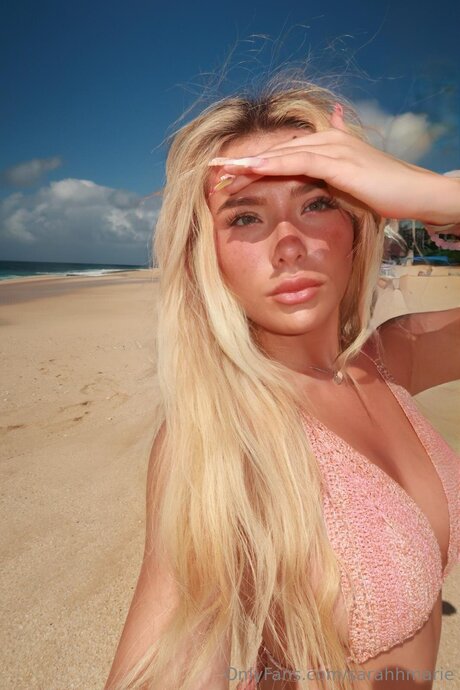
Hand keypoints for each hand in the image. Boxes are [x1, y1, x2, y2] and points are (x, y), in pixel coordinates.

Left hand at [208, 107, 459, 224]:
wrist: (417, 192)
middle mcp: (328, 141)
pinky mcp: (340, 162)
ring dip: (250, 161)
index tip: (228, 176)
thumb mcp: (352, 186)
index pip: (283, 154)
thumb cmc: (386, 193)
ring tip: (223, 169)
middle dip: (244, 161)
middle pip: (276, 150)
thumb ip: (331, 180)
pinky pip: (300, 161)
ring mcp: (334, 149)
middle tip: (214, 170)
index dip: (255, 164)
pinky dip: (275, 164)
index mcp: (327, 147)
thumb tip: (317, 181)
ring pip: (282, 153)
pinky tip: (254, 168)